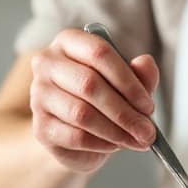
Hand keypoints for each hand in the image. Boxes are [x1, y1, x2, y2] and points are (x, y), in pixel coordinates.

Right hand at [29, 28, 159, 172]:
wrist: (75, 135)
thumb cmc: (102, 101)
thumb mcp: (127, 85)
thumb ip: (140, 74)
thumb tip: (146, 63)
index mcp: (69, 41)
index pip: (99, 52)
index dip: (128, 81)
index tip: (147, 105)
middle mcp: (47, 63)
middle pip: (90, 84)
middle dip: (125, 112)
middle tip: (148, 131)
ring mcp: (39, 94)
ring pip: (82, 113)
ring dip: (116, 131)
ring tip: (137, 140)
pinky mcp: (40, 126)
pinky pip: (75, 136)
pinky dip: (101, 144)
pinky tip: (115, 145)